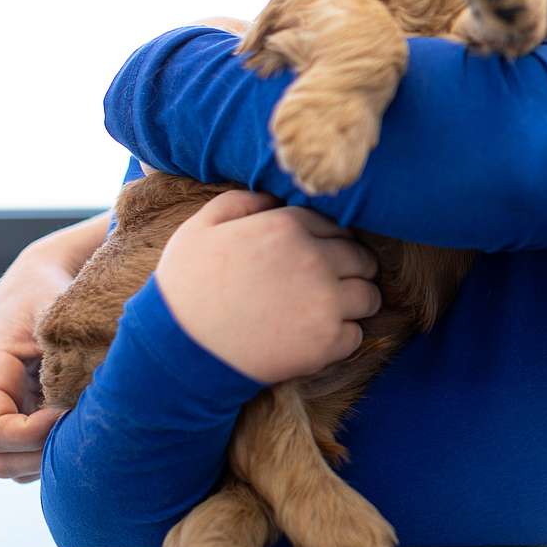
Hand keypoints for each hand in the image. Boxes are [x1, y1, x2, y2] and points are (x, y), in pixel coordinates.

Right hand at [0, 215, 106, 479]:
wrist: (37, 284)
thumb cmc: (47, 293)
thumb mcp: (56, 310)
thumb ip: (70, 347)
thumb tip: (103, 386)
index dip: (31, 434)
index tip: (66, 412)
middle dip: (42, 455)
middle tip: (85, 431)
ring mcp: (10, 415)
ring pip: (16, 466)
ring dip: (53, 458)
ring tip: (91, 429)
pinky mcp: (28, 418)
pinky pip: (35, 457)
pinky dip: (60, 452)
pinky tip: (91, 426)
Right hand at [155, 190, 380, 384]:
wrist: (178, 350)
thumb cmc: (186, 287)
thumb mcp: (202, 227)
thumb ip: (243, 201)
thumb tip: (275, 196)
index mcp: (289, 227)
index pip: (337, 227)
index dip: (329, 242)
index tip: (317, 256)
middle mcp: (316, 260)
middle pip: (363, 259)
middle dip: (351, 269)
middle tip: (328, 284)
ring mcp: (326, 303)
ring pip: (369, 296)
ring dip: (353, 302)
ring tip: (327, 310)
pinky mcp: (326, 343)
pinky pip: (356, 335)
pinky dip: (340, 337)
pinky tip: (314, 336)